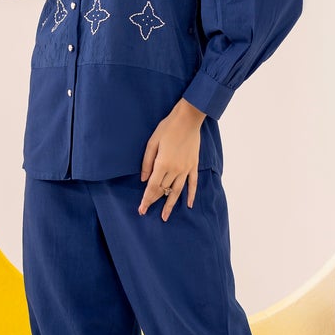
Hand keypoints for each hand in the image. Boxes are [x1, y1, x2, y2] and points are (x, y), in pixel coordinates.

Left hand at [138, 99, 204, 219]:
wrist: (188, 119)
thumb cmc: (167, 128)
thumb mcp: (152, 142)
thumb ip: (147, 162)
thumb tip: (144, 179)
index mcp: (163, 164)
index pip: (152, 187)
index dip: (146, 200)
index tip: (141, 210)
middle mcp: (175, 169)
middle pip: (163, 190)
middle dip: (154, 201)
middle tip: (147, 212)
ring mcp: (186, 168)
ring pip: (177, 191)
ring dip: (170, 204)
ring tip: (165, 216)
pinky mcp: (193, 165)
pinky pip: (193, 184)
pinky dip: (191, 195)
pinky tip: (189, 204)